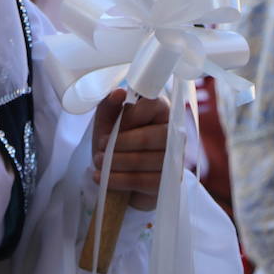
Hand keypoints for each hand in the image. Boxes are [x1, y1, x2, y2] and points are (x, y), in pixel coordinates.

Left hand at [91, 89, 170, 210]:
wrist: (119, 171)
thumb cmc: (115, 139)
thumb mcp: (107, 119)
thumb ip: (110, 103)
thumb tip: (119, 93)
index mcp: (161, 108)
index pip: (151, 106)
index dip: (127, 118)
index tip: (110, 128)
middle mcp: (174, 131)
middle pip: (147, 137)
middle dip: (117, 144)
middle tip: (99, 147)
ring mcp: (174, 157)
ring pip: (142, 160)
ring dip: (114, 162)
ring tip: (98, 161)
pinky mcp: (169, 180)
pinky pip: (143, 181)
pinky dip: (118, 180)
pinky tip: (103, 178)